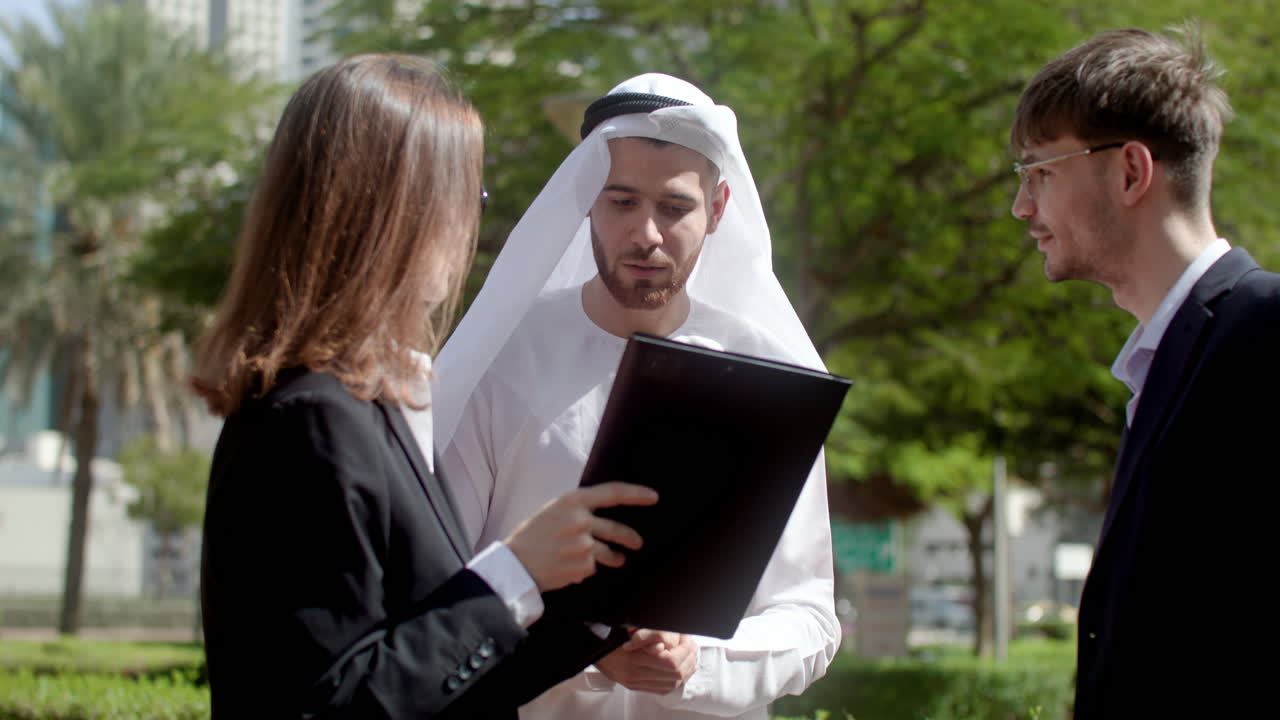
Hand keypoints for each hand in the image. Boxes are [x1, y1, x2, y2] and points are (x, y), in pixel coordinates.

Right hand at [504, 482, 657, 591]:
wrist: (514, 564)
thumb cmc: (531, 536)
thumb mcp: (552, 511)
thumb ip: (578, 509)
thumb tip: (604, 513)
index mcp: (572, 500)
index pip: (613, 492)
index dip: (636, 494)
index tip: (653, 497)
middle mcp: (580, 520)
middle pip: (617, 529)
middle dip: (630, 537)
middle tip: (638, 542)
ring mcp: (583, 544)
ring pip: (608, 553)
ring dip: (614, 558)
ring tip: (618, 560)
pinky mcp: (583, 566)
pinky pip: (592, 568)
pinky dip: (586, 569)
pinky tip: (570, 568)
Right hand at [595, 629, 697, 693]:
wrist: (590, 646)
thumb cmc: (608, 635)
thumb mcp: (626, 630)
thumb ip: (647, 636)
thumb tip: (662, 644)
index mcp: (634, 661)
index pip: (671, 663)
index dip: (684, 652)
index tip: (688, 641)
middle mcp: (635, 675)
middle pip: (674, 675)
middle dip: (688, 661)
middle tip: (692, 648)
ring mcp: (635, 682)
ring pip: (670, 684)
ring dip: (685, 672)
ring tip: (690, 658)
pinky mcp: (634, 686)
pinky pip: (661, 689)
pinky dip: (675, 682)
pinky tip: (680, 673)